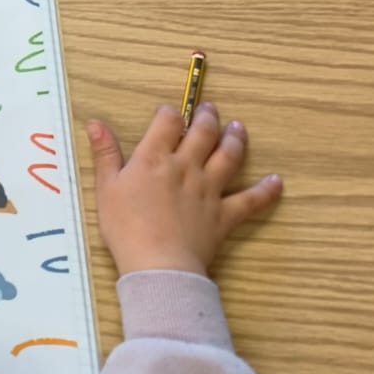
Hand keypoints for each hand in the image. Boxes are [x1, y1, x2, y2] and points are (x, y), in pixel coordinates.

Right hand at [88, 103, 281, 276]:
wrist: (158, 263)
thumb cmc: (125, 226)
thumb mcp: (106, 188)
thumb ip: (105, 154)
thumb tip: (96, 123)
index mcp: (154, 158)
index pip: (168, 123)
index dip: (170, 114)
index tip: (170, 112)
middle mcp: (186, 166)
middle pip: (202, 133)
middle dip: (207, 118)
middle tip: (211, 110)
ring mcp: (209, 189)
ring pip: (228, 157)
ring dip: (235, 139)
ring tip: (238, 128)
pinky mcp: (225, 214)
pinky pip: (251, 200)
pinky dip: (266, 190)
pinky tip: (277, 181)